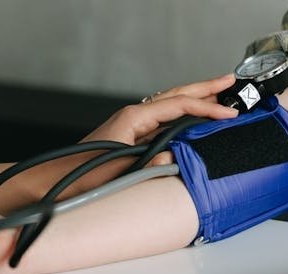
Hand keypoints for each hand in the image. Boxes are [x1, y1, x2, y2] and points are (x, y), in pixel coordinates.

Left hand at [81, 74, 238, 164]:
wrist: (58, 179)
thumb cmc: (82, 174)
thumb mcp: (120, 170)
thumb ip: (149, 164)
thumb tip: (174, 157)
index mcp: (133, 118)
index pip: (179, 106)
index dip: (207, 108)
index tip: (229, 113)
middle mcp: (133, 116)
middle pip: (176, 95)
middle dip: (205, 88)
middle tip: (229, 80)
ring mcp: (132, 124)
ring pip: (171, 105)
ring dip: (195, 98)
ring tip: (218, 93)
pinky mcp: (131, 135)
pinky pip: (164, 118)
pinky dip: (182, 113)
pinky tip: (192, 117)